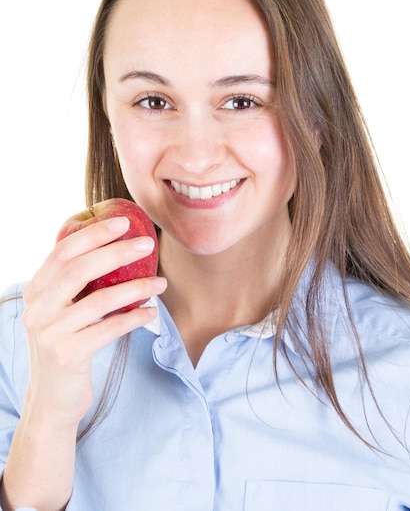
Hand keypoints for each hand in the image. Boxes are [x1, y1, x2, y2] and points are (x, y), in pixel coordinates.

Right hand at [22, 215, 165, 426]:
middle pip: (79, 269)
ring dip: (135, 287)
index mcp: (35, 291)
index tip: (123, 222)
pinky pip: (109, 329)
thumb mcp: (60, 311)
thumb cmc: (65, 345)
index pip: (62, 252)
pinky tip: (151, 311)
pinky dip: (135, 317)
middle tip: (148, 244)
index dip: (93, 234)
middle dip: (117, 252)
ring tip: (160, 282)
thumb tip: (115, 248)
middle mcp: (37, 309)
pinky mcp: (67, 355)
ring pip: (99, 300)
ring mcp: (50, 333)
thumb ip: (74, 284)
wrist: (52, 400)